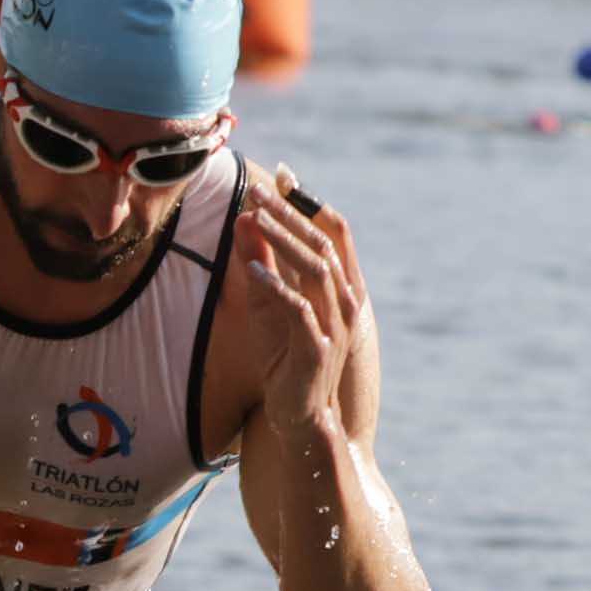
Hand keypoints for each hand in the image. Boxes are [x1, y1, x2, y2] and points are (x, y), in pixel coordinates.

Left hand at [235, 164, 367, 438]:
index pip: (333, 232)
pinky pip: (297, 309)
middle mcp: (345, 300)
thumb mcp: (268, 303)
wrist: (300, 416)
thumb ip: (262, 261)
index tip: (283, 174)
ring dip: (283, 241)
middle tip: (258, 190)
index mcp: (340, 286)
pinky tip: (252, 270)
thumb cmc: (285, 359)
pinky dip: (275, 287)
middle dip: (290, 214)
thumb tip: (245, 218)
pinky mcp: (316, 348)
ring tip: (254, 217)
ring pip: (314, 270)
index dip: (309, 202)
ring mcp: (334, 325)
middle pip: (322, 243)